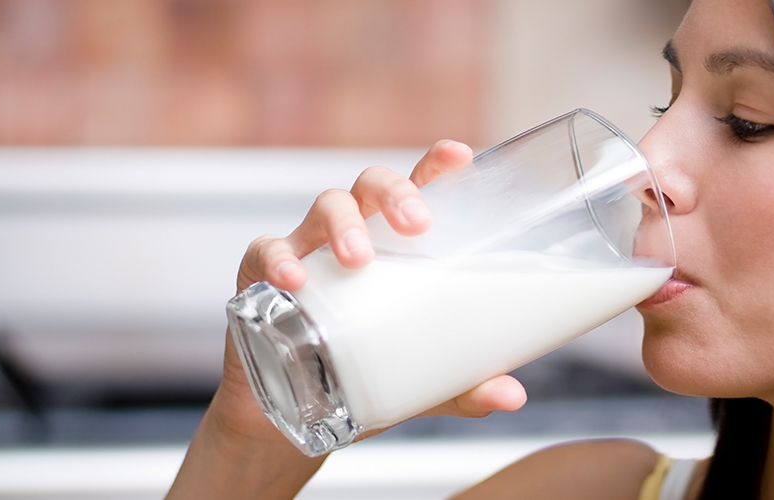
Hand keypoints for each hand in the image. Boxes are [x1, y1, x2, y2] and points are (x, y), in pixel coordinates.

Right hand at [168, 141, 527, 499]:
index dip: (436, 166)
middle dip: (394, 194)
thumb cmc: (361, 375)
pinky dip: (279, 260)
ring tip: (358, 258)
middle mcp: (353, 234)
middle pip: (372, 186)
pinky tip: (295, 281)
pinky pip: (265, 250)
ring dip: (343, 224)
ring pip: (325, 206)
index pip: (418, 189)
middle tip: (416, 224)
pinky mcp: (260, 277)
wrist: (291, 417)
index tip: (459, 155)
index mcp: (394, 245)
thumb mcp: (419, 382)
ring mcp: (307, 250)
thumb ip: (464, 384)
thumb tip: (513, 398)